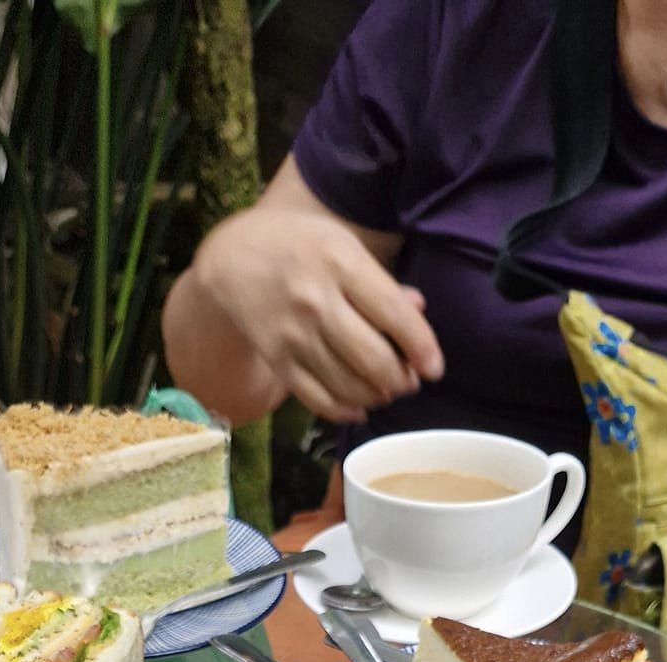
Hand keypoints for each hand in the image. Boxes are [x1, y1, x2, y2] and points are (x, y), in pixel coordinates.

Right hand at [193, 205, 443, 423]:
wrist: (231, 260)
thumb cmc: (299, 247)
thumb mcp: (342, 245)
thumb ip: (380, 282)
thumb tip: (419, 311)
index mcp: (340, 262)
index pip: (393, 314)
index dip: (421, 347)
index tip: (435, 367)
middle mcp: (316, 301)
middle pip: (373, 359)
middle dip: (401, 379)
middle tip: (410, 380)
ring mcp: (293, 335)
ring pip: (348, 385)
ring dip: (376, 396)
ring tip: (386, 390)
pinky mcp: (277, 360)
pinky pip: (318, 399)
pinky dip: (345, 411)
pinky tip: (359, 406)